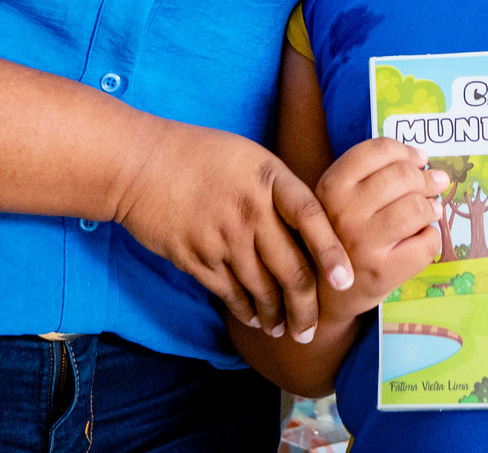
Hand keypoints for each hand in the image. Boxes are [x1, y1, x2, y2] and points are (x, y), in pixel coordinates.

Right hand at [113, 121, 352, 342]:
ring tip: (285, 330)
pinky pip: (230, 294)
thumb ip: (282, 190)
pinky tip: (255, 319)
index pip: (312, 218)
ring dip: (276, 316)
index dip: (332, 253)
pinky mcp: (196, 257)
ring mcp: (222, 237)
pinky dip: (245, 311)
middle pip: (291, 269)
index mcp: (270, 179)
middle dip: (305, 308)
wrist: (142, 163)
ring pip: (261, 289)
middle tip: (311, 330)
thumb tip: (313, 226)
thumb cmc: (203, 156)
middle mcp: (251, 211)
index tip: (346, 282)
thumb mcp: (252, 158)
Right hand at [315, 138, 448, 321]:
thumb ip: (370, 176)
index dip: (407, 152)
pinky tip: (423, 237)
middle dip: (426, 178)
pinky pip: (425, 244)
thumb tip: (424, 162)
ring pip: (416, 208)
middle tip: (435, 184)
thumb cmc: (339, 236)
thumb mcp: (337, 199)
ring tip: (431, 211)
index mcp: (331, 186)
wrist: (325, 295)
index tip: (419, 160)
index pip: (378, 150)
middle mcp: (343, 212)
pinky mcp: (381, 272)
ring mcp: (362, 244)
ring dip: (431, 207)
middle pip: (402, 176)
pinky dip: (433, 237)